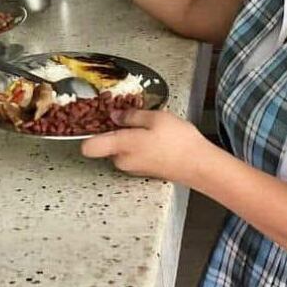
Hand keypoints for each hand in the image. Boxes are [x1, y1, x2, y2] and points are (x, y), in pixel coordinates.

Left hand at [80, 108, 214, 185]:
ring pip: (120, 149)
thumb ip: (131, 116)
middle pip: (105, 145)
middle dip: (115, 131)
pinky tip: (157, 138)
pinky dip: (139, 145)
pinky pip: (133, 155)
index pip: (88, 147)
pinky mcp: (143, 171)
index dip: (88, 132)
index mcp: (121, 146)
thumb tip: (115, 115)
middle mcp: (123, 161)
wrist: (199, 165)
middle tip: (132, 117)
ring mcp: (133, 168)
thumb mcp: (155, 118)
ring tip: (150, 126)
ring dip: (129, 138)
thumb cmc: (178, 142)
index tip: (95, 119)